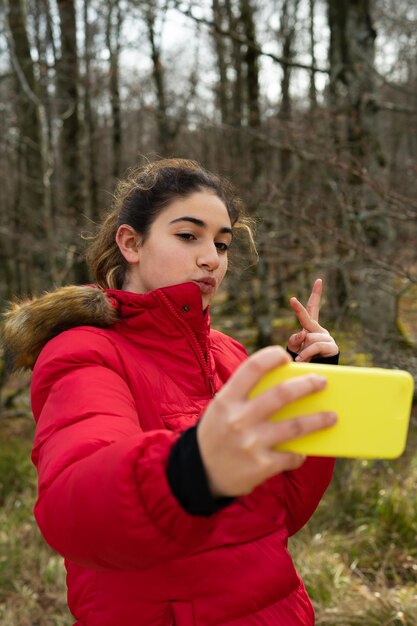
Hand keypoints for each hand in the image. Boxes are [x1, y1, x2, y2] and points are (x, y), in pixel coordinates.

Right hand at [197, 346, 336, 497]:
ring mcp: (251, 443)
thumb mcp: (222, 410)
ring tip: (332, 416)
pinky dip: (300, 453)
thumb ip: (246, 397)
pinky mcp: (261, 466)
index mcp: (227, 400)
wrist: (200, 474)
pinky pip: (291, 456)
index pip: (252, 368)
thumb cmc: (218, 434)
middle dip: (307, 385)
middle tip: (322, 382)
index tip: (285, 356)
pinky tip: (303, 450)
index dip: (272, 357)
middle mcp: (238, 419)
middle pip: (282, 394)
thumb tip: (288, 385)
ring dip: (318, 420)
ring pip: (295, 426)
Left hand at [287, 278, 338, 361]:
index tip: (319, 280)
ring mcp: (327, 338)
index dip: (316, 294)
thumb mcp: (294, 348)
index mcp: (311, 327)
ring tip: (303, 358)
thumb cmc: (304, 360)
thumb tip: (303, 333)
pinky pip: (315, 346)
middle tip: (291, 300)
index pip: (312, 308)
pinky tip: (301, 360)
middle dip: (298, 309)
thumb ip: (294, 339)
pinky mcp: (332, 347)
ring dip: (302, 349)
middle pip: (308, 318)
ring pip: (308, 337)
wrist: (316, 374)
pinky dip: (306, 354)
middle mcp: (320, 330)